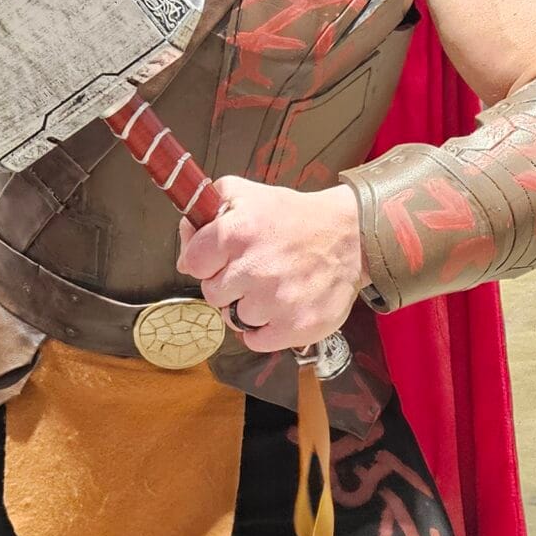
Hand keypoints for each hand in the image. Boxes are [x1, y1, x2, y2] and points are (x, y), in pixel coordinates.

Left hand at [178, 178, 363, 352]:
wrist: (350, 236)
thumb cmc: (292, 217)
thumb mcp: (247, 194)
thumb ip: (206, 209)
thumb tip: (185, 248)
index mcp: (237, 231)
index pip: (192, 263)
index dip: (205, 262)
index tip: (221, 259)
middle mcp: (254, 268)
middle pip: (212, 294)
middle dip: (228, 284)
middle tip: (252, 271)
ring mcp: (276, 301)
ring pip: (234, 318)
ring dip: (248, 307)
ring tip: (271, 288)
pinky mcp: (297, 326)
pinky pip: (256, 341)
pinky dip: (263, 330)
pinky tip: (279, 309)